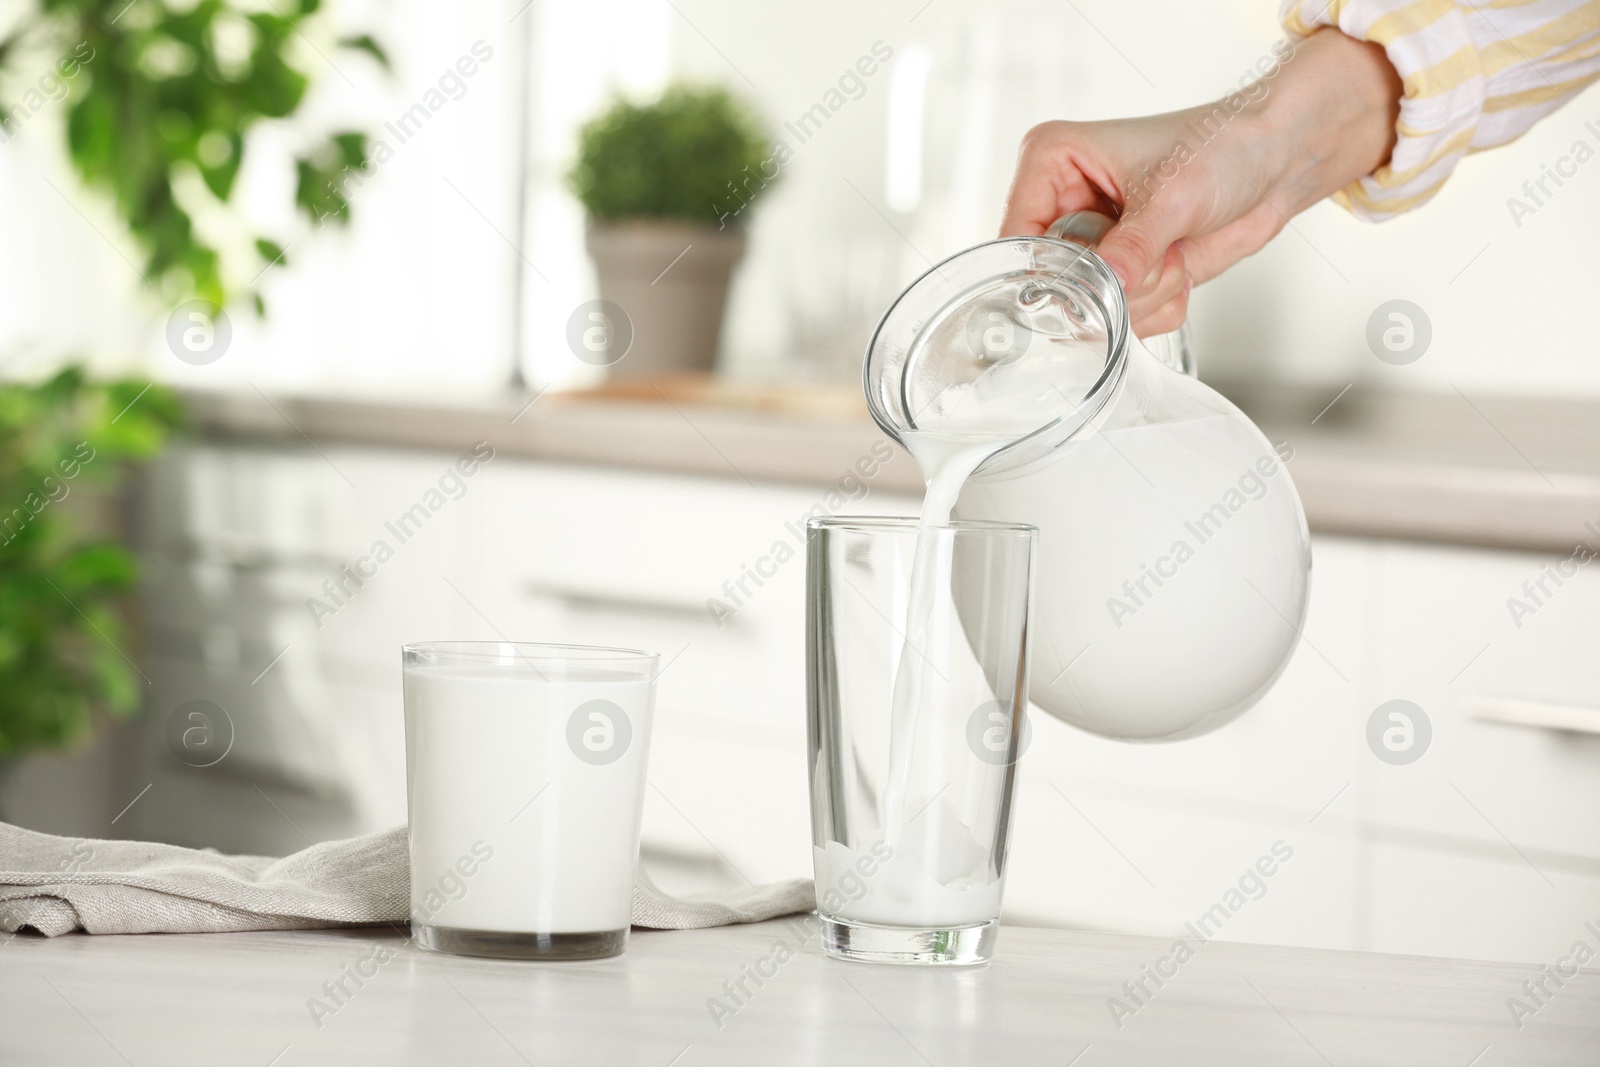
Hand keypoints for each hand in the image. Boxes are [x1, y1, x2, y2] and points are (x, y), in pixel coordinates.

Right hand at [999, 30, 1401, 336]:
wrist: (1276, 160)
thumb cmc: (1224, 145)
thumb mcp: (1173, 195)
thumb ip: (1134, 246)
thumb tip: (1107, 286)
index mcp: (1051, 163)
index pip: (1017, 238)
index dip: (1051, 271)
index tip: (1098, 279)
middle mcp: (1061, 203)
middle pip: (1053, 282)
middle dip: (1112, 285)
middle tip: (1156, 259)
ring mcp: (1091, 241)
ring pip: (1089, 306)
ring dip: (1141, 296)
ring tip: (1174, 255)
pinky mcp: (1120, 270)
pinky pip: (1121, 316)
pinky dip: (1156, 306)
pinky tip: (1180, 269)